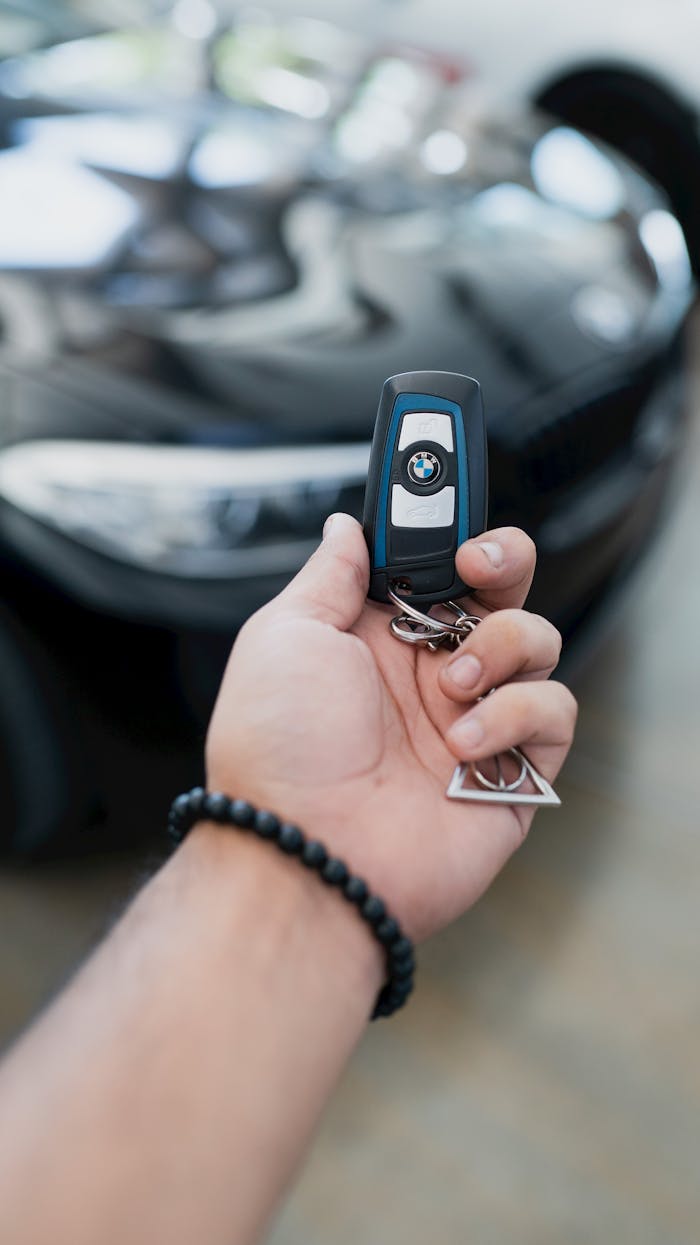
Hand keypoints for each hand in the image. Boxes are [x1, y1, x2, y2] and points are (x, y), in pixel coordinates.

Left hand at [206, 515, 576, 939]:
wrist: (307, 851)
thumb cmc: (280, 750)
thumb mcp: (283, 636)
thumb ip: (328, 575)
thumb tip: (347, 529)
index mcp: (378, 637)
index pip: (437, 567)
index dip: (453, 536)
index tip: (450, 527)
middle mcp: (430, 673)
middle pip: (501, 591)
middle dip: (504, 560)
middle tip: (477, 568)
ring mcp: (474, 718)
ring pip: (536, 640)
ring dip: (501, 645)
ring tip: (451, 686)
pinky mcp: (512, 770)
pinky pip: (554, 710)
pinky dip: (518, 712)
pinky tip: (465, 743)